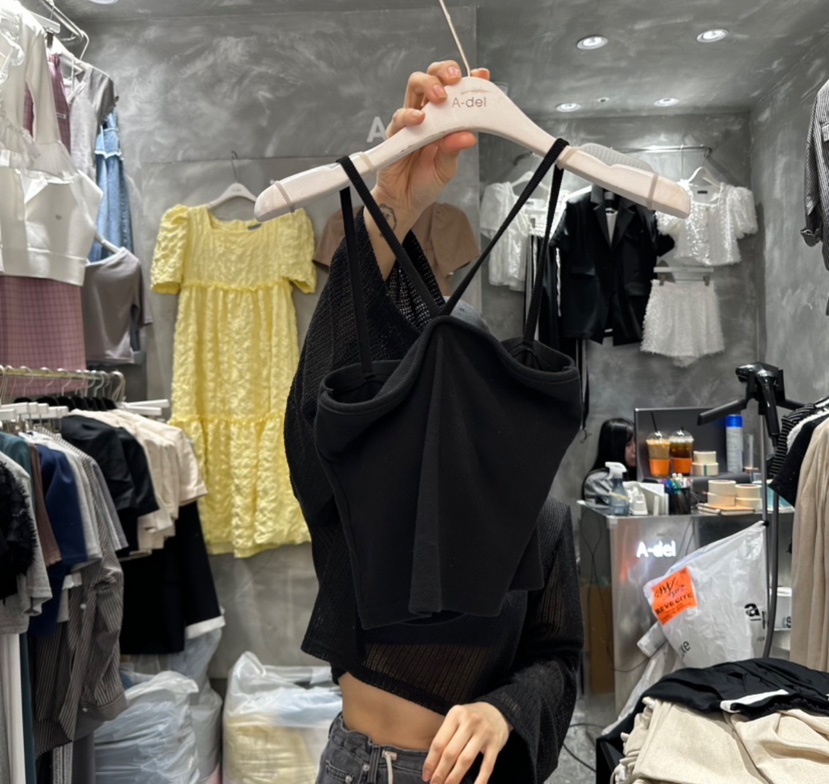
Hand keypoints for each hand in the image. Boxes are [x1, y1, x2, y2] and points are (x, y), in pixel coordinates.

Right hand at [367, 61, 489, 276]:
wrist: (405, 201)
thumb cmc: (426, 182)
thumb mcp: (447, 168)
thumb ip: (455, 150)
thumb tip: (469, 135)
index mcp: (445, 119)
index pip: (455, 91)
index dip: (468, 79)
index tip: (482, 75)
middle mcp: (427, 114)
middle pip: (433, 78)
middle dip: (444, 72)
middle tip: (455, 79)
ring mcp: (410, 121)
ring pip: (415, 87)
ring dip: (429, 85)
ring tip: (440, 97)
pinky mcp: (395, 133)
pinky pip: (400, 118)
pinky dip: (410, 115)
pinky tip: (419, 120)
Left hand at [422, 702, 510, 783]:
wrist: (497, 710)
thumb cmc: (470, 719)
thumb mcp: (457, 718)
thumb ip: (446, 736)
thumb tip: (432, 764)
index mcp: (455, 714)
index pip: (439, 742)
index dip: (431, 762)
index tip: (425, 776)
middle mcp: (469, 721)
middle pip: (450, 753)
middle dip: (440, 772)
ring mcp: (483, 732)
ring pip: (466, 760)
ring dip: (454, 778)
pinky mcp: (496, 743)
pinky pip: (487, 765)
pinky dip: (480, 779)